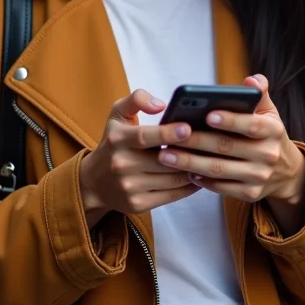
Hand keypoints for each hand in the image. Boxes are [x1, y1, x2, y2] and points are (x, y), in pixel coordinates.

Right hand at [79, 89, 199, 227]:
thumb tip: (161, 105)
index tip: (188, 128)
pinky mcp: (138, 205)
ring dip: (193, 170)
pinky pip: (171, 196)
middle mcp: (121, 164)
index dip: (167, 133)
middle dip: (188, 153)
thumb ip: (137, 99)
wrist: (94, 182)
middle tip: (210, 145)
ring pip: (171, 180)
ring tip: (209, 159)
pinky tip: (198, 176)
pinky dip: (188, 187)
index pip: (144, 136)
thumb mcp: (118, 114)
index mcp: (118, 139)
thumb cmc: (113, 142)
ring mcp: (130, 187)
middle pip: (163, 161)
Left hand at [157, 75, 304, 210]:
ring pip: (219, 169)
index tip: (207, 115)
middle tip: (172, 135)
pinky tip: (184, 172)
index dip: (230, 120)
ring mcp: (259, 177)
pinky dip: (202, 180)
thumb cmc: (267, 134)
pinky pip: (221, 188)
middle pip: (227, 147)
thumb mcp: (269, 112)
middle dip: (197, 141)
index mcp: (273, 130)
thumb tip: (252, 80)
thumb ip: (259, 93)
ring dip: (191, 163)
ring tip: (167, 155)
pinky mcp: (250, 194)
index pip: (251, 124)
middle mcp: (268, 155)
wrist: (286, 172)